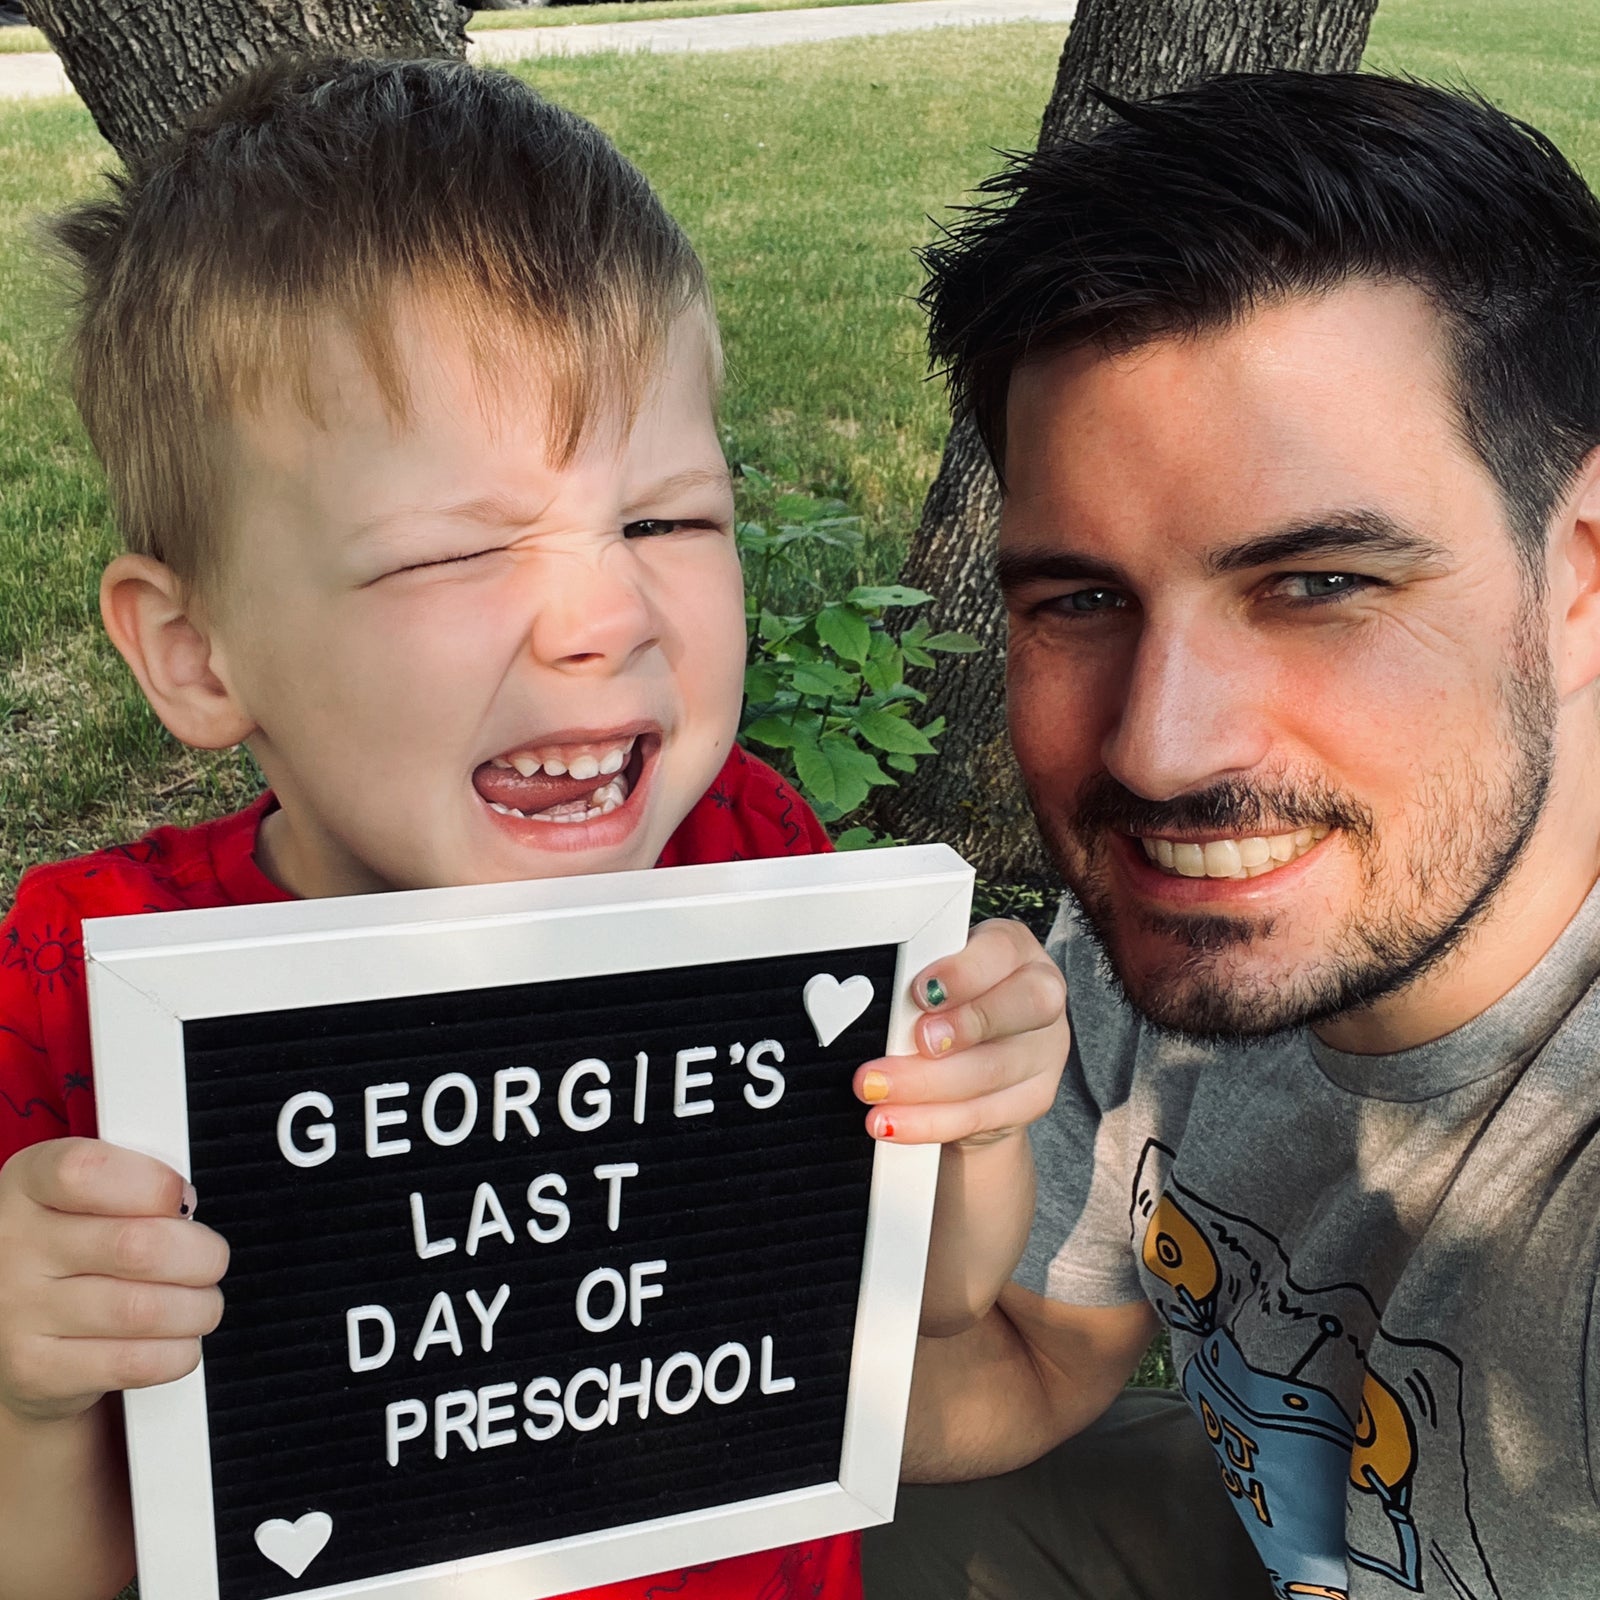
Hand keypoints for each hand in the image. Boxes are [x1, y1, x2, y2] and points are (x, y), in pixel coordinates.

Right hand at [0, 1138, 228, 1423]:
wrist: (9, 1330)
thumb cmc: (64, 1251)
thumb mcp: (80, 1196)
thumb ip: (132, 1185)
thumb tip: (183, 1204)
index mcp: (28, 1184)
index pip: (86, 1171)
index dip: (154, 1184)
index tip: (183, 1200)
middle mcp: (14, 1247)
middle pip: (137, 1246)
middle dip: (201, 1254)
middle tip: (209, 1258)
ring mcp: (19, 1313)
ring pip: (144, 1310)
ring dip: (197, 1307)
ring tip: (199, 1302)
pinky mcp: (38, 1371)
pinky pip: (136, 1362)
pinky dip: (178, 1350)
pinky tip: (176, 1338)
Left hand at [852, 918, 1067, 1146]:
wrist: (973, 1064)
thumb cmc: (946, 1004)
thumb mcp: (933, 980)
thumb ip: (917, 985)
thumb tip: (874, 1003)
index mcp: (1013, 949)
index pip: (1002, 951)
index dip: (963, 973)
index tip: (920, 991)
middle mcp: (1042, 993)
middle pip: (1022, 1007)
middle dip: (963, 1026)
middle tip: (913, 1042)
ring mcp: (1044, 1050)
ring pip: (993, 1069)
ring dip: (926, 1085)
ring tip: (875, 1090)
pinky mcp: (1034, 1098)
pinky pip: (982, 1115)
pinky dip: (930, 1122)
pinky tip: (894, 1122)